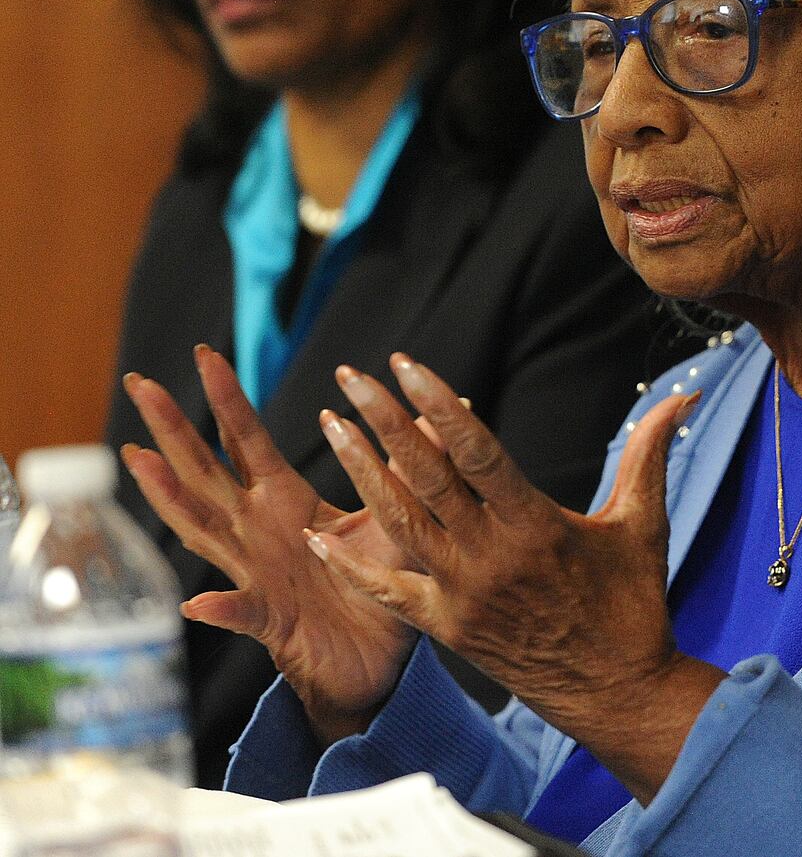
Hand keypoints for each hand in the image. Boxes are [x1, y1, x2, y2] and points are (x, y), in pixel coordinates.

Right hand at [120, 346, 419, 743]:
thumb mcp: (393, 518)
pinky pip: (242, 612)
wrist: (376, 661)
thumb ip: (410, 465)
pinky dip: (221, 606)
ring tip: (139, 458)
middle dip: (172, 428)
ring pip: (203, 529)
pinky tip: (198, 599)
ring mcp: (254, 574)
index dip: (228, 399)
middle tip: (140, 382)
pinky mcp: (269, 621)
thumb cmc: (378, 584)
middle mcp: (258, 532)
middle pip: (205, 472)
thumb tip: (449, 403)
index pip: (248, 441)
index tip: (207, 353)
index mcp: (286, 503)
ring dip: (170, 496)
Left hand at [311, 354, 723, 802]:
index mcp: (536, 524)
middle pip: (425, 475)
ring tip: (333, 424)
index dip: (438, 403)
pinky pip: (389, 589)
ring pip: (398, 521)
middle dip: (384, 420)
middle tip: (353, 376)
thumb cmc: (634, 605)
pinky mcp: (447, 626)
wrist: (618, 693)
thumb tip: (680, 397)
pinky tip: (319, 534)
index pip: (476, 450)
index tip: (406, 364)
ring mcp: (462, 593)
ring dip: (361, 470)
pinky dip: (350, 564)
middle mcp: (491, 556)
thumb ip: (648, 454)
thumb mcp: (643, 523)